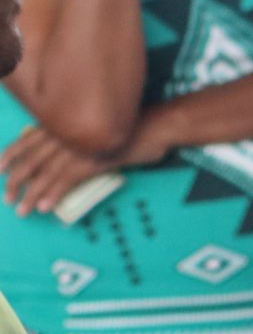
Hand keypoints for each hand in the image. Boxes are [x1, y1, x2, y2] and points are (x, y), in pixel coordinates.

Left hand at [3, 113, 174, 215]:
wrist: (156, 127)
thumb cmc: (131, 128)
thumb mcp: (98, 128)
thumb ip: (78, 137)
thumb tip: (69, 152)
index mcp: (63, 123)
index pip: (27, 140)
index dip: (10, 155)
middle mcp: (65, 133)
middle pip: (31, 160)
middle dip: (16, 181)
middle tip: (8, 198)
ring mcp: (78, 148)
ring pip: (45, 173)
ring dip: (31, 194)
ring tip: (22, 209)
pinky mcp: (93, 162)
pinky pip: (67, 181)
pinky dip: (54, 194)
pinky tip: (44, 206)